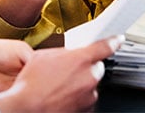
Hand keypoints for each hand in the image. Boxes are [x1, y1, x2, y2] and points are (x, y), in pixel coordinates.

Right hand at [0, 35, 122, 112]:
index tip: (118, 40)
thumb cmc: (31, 84)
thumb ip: (63, 53)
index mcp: (81, 59)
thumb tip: (68, 54)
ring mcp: (88, 95)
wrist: (26, 108)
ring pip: (90, 85)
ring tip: (60, 86)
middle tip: (68, 70)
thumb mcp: (44, 56)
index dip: (113, 41)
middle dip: (86, 67)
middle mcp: (89, 77)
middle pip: (96, 67)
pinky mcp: (85, 110)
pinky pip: (85, 100)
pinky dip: (77, 98)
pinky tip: (61, 96)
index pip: (104, 46)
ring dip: (80, 84)